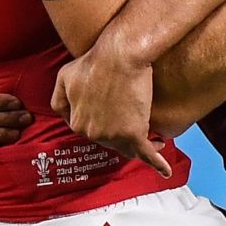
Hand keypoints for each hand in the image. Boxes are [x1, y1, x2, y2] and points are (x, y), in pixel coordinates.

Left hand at [51, 42, 171, 177]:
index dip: (108, 124)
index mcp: (76, 123)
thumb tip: (65, 116)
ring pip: (129, 148)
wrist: (120, 54)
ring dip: (142, 148)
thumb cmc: (94, 61)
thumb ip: (59, 100)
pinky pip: (147, 153)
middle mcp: (92, 133)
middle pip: (112, 141)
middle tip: (139, 126)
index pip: (93, 131)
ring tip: (155, 142)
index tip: (120, 118)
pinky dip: (157, 164)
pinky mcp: (134, 132)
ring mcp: (112, 134)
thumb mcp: (64, 77)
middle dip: (125, 136)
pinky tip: (165, 171)